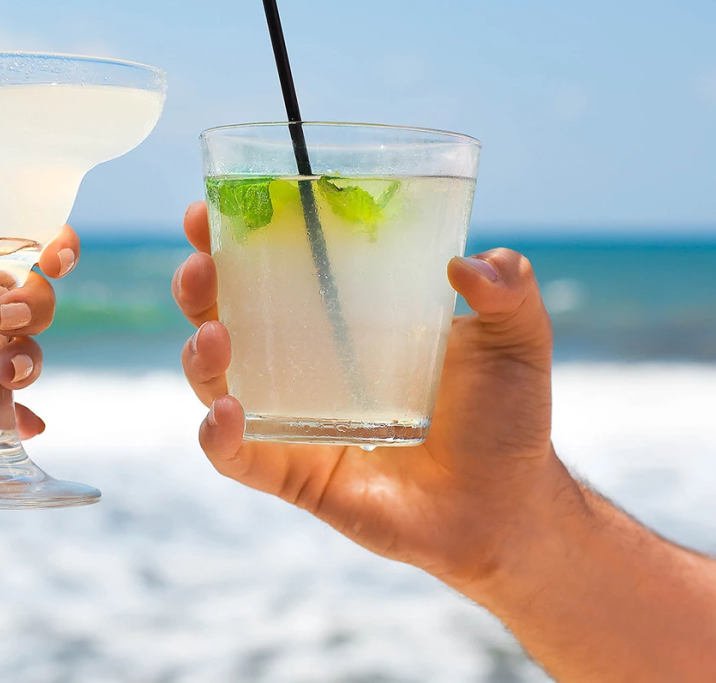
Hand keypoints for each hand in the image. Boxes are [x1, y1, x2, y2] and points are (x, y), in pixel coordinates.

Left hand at [0, 216, 79, 446]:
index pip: (7, 235)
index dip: (44, 241)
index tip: (57, 259)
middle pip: (28, 294)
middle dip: (31, 310)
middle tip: (6, 324)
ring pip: (21, 348)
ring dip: (25, 361)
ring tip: (6, 375)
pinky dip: (14, 414)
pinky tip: (26, 425)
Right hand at [172, 201, 574, 589]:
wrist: (507, 507)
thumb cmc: (504, 418)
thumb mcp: (516, 340)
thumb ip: (511, 290)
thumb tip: (469, 265)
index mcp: (342, 318)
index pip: (272, 266)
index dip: (230, 237)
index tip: (209, 209)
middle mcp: (303, 363)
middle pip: (224, 316)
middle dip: (199, 287)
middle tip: (204, 268)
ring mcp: (293, 419)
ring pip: (216, 382)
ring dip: (199, 355)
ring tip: (216, 337)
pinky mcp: (293, 474)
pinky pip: (238, 456)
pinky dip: (218, 435)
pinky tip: (228, 412)